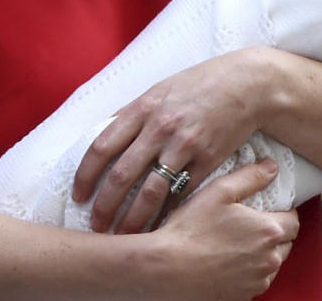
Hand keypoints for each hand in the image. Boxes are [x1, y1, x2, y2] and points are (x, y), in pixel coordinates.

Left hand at [72, 48, 271, 232]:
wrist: (244, 85)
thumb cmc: (196, 86)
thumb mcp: (158, 91)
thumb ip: (130, 113)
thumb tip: (101, 132)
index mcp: (142, 109)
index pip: (102, 146)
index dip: (85, 174)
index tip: (78, 195)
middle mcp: (159, 128)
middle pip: (122, 174)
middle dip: (105, 205)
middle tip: (96, 225)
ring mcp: (184, 146)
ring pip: (151, 191)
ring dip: (134, 218)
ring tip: (123, 236)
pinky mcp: (207, 162)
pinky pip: (182, 194)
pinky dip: (167, 214)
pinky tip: (158, 228)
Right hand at [153, 160, 298, 300]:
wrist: (170, 269)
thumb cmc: (192, 229)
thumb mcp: (219, 191)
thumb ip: (250, 177)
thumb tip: (272, 167)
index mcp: (268, 231)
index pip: (294, 220)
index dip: (283, 211)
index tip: (267, 207)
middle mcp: (270, 259)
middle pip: (286, 243)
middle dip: (273, 232)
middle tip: (248, 222)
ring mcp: (258, 280)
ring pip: (272, 263)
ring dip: (262, 252)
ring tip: (235, 241)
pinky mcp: (246, 296)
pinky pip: (257, 279)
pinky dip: (249, 270)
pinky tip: (227, 260)